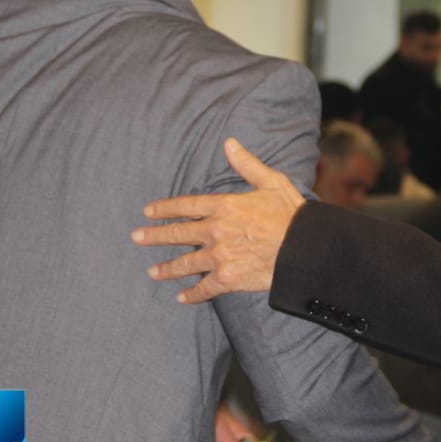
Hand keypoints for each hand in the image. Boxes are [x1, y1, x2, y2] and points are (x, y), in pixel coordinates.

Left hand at [133, 138, 304, 303]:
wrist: (304, 249)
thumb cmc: (290, 214)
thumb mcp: (271, 181)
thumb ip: (247, 164)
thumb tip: (229, 143)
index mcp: (224, 206)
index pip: (186, 205)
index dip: (164, 208)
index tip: (148, 211)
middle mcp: (216, 231)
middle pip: (178, 233)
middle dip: (154, 236)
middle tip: (136, 237)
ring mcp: (219, 256)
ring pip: (185, 263)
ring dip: (166, 268)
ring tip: (152, 272)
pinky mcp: (228, 279)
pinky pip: (204, 289)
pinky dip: (192, 294)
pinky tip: (181, 298)